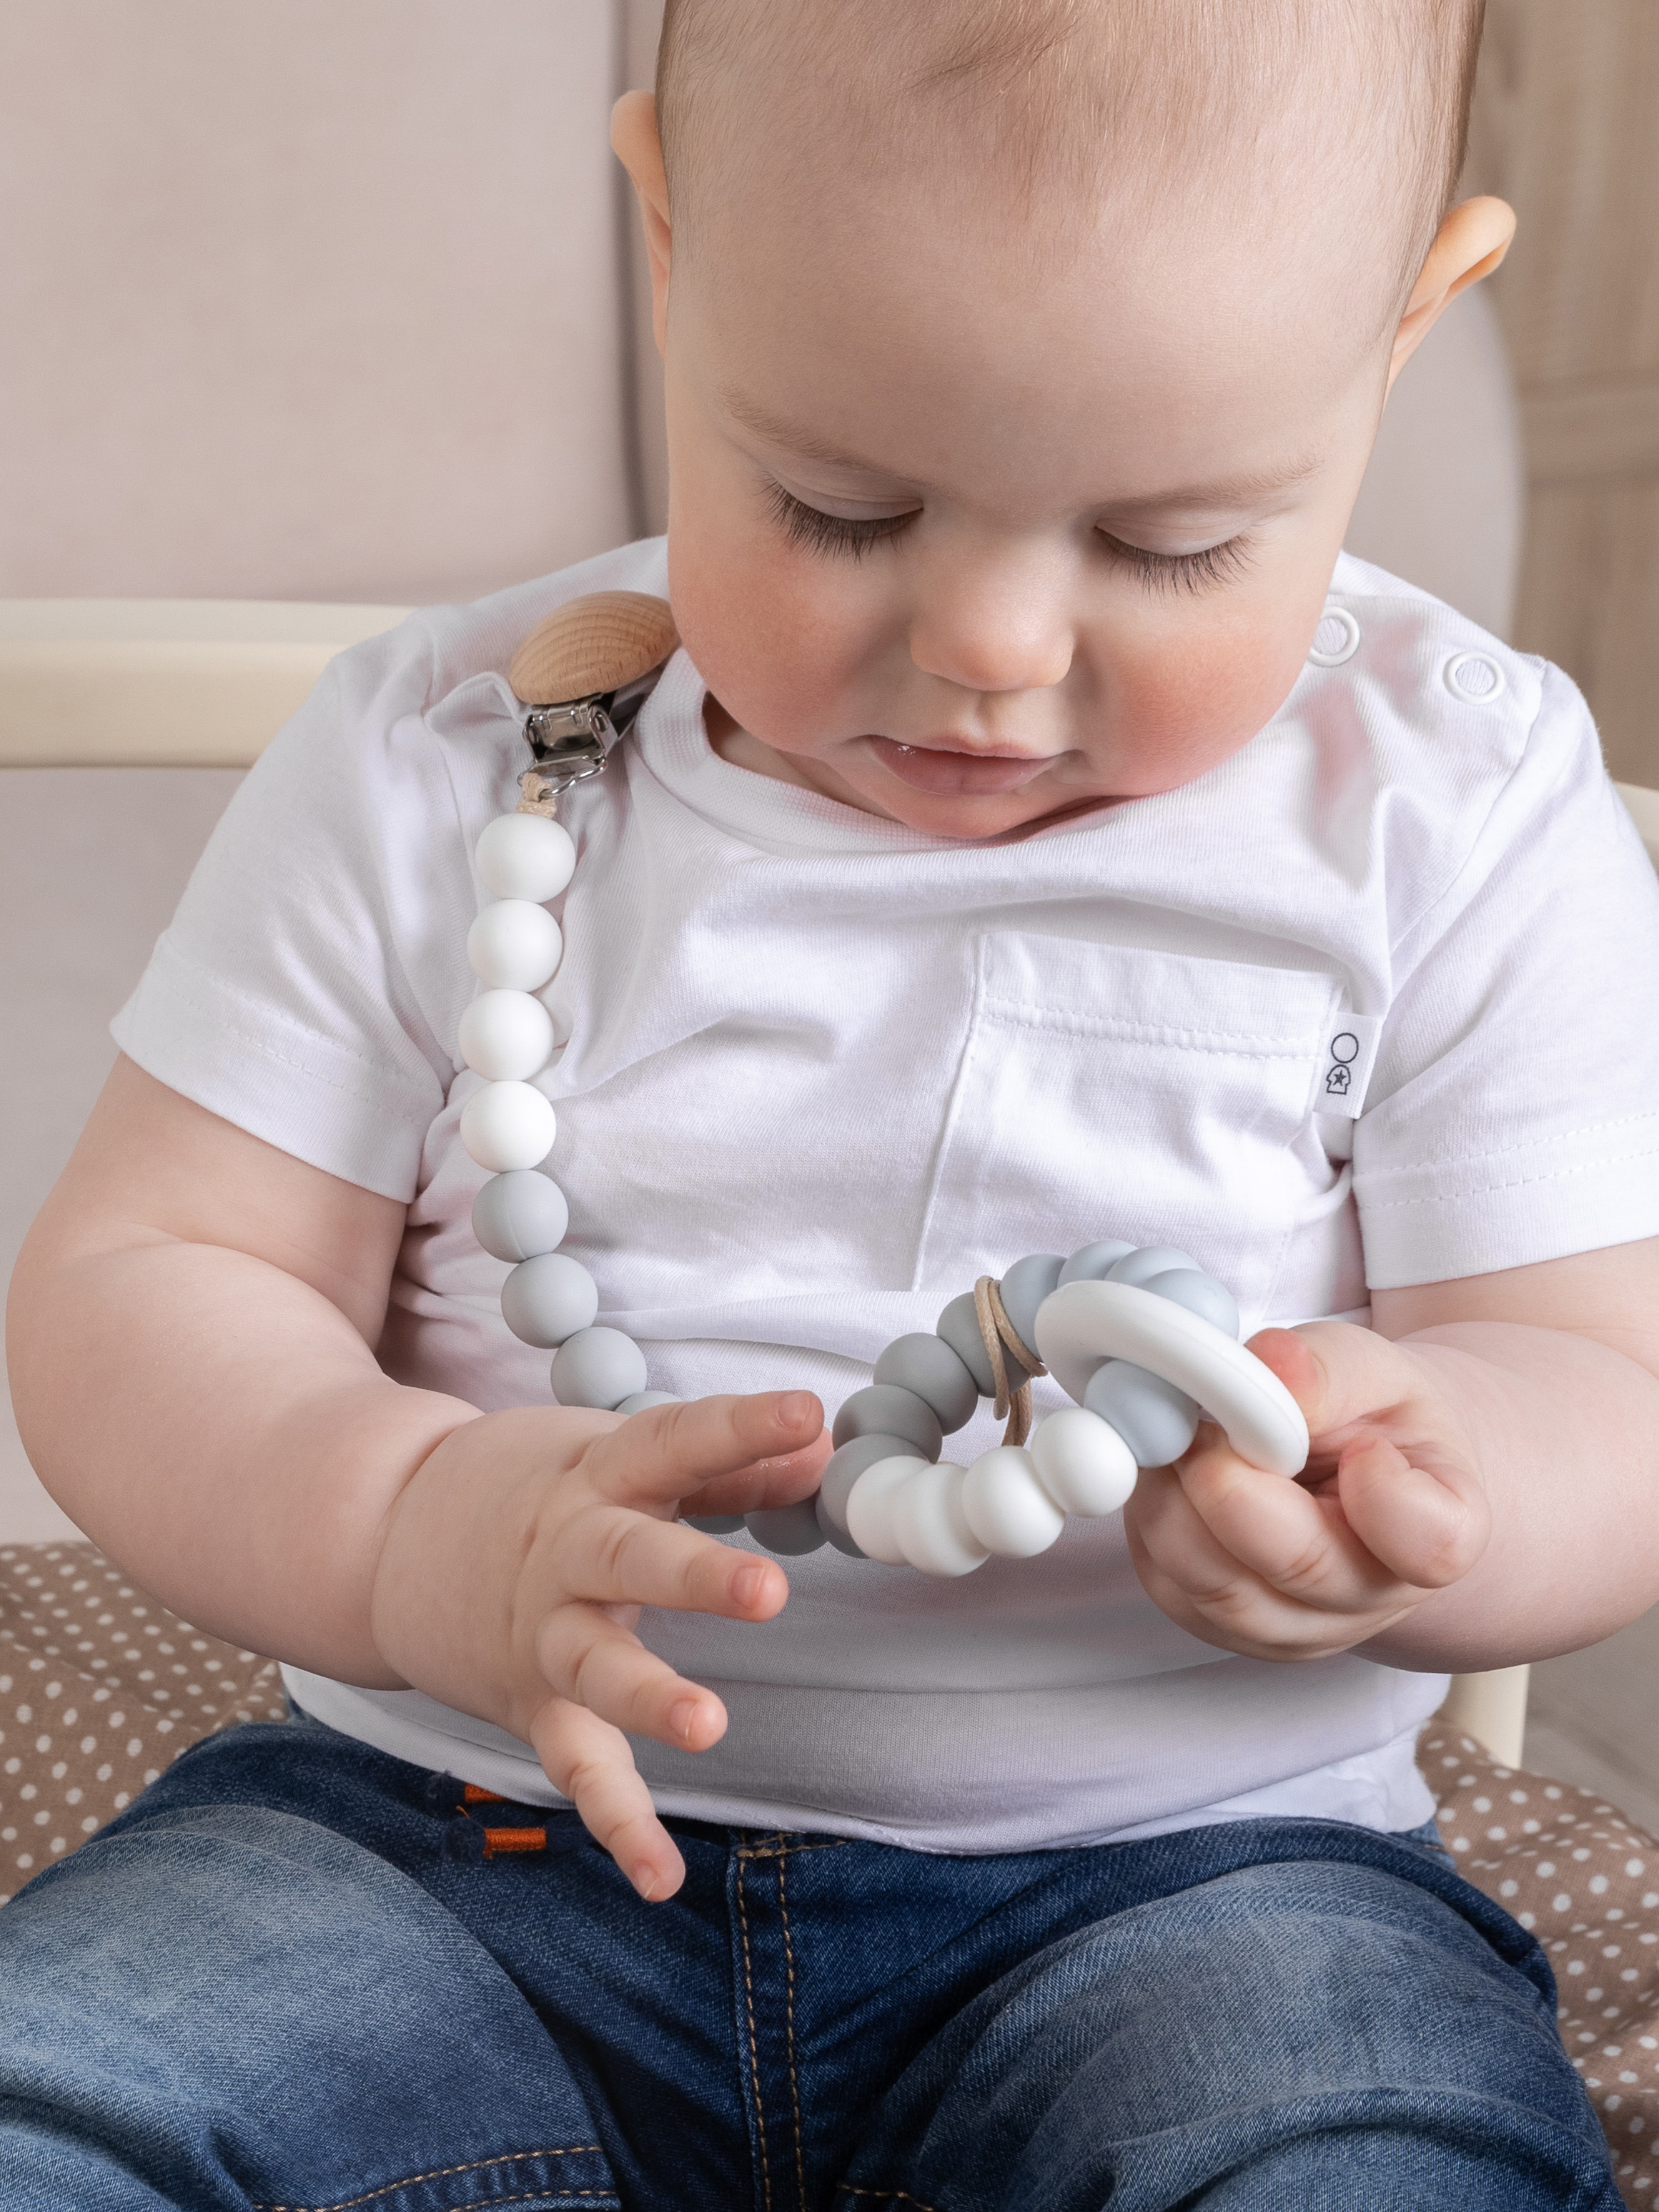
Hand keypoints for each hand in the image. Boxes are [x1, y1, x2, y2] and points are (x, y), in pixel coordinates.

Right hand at [369, 1390, 827, 1899]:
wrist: (387, 1537)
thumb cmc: (541, 1489)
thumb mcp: (619, 1456)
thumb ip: (728, 1464)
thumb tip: (822, 1446)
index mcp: (598, 1475)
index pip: (671, 1440)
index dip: (737, 1427)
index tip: (803, 1413)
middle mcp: (564, 1552)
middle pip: (625, 1555)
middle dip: (694, 1573)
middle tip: (768, 1589)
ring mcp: (543, 1634)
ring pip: (592, 1663)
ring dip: (646, 1695)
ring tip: (707, 1725)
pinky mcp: (532, 1708)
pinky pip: (575, 1767)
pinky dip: (616, 1823)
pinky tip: (660, 1878)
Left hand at [1123, 1323, 1490, 1662]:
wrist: (1349, 1468)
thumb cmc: (1370, 1418)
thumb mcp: (1372, 1369)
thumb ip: (1327, 1367)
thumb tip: (1270, 1364)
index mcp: (1440, 1534)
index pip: (1427, 1544)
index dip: (1380, 1490)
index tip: (1355, 1442)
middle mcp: (1368, 1600)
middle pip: (1296, 1566)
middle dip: (1232, 1476)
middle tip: (1207, 1413)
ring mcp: (1290, 1627)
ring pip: (1211, 1578)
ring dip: (1177, 1488)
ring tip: (1189, 1427)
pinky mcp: (1216, 1623)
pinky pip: (1165, 1578)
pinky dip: (1153, 1508)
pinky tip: (1172, 1464)